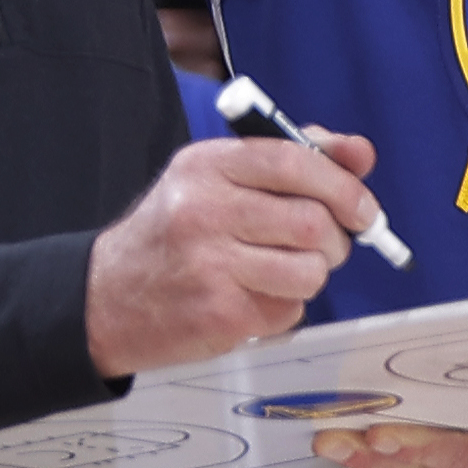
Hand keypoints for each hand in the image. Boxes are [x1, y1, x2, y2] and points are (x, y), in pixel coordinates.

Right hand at [85, 130, 380, 373]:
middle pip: (312, 221)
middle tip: (322, 246)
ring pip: (309, 271)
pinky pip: (289, 310)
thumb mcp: (216, 180)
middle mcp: (204, 210)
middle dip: (334, 239)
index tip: (363, 208)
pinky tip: (250, 298)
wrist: (104, 300)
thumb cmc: (173, 236)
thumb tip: (361, 153)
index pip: (294, 161)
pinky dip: (284, 308)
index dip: (343, 185)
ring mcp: (210, 265)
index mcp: (207, 165)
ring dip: (310, 276)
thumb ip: (291, 160)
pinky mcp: (219, 314)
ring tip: (281, 273)